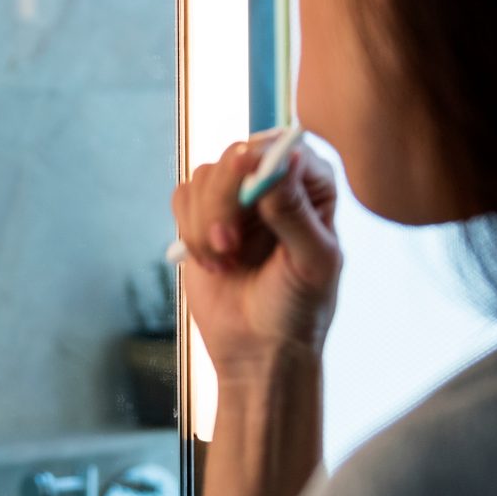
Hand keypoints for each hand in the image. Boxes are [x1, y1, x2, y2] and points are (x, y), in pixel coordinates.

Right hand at [170, 135, 341, 379]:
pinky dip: (191, 232)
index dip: (262, 158)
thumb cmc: (298, 309)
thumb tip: (285, 161)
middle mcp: (274, 183)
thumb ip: (295, 213)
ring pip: (205, 176)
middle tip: (229, 243)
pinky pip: (184, 197)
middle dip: (225, 200)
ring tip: (225, 262)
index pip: (286, 146)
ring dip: (206, 224)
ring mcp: (236, 197)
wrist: (259, 350)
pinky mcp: (203, 214)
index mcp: (312, 186)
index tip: (250, 186)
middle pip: (237, 154)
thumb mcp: (311, 264)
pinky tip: (213, 262)